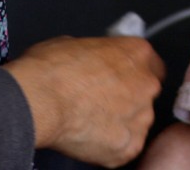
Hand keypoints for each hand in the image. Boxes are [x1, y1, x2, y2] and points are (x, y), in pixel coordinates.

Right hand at [3, 35, 164, 167]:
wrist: (39, 101)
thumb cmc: (51, 71)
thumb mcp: (76, 44)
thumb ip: (98, 55)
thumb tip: (92, 61)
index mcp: (137, 53)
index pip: (151, 64)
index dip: (134, 72)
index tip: (123, 79)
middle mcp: (146, 84)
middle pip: (146, 93)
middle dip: (128, 98)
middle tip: (102, 101)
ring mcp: (140, 116)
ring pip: (138, 121)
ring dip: (121, 122)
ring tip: (92, 122)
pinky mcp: (129, 145)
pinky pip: (125, 146)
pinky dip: (111, 146)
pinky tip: (90, 138)